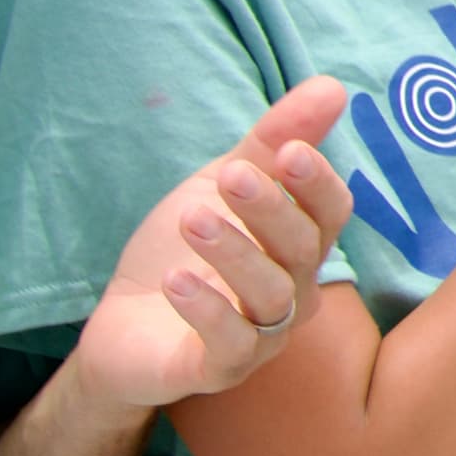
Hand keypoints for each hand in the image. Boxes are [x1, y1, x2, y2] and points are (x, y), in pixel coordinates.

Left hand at [75, 79, 355, 409]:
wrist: (123, 327)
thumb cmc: (183, 251)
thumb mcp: (218, 186)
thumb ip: (272, 140)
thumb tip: (332, 85)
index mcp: (300, 245)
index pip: (332, 212)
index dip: (316, 183)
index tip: (288, 151)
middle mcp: (294, 291)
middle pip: (304, 249)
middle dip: (271, 209)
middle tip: (230, 176)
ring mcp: (263, 336)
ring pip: (271, 295)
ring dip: (234, 252)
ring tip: (192, 219)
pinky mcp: (220, 369)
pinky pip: (232, 345)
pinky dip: (208, 309)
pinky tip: (177, 280)